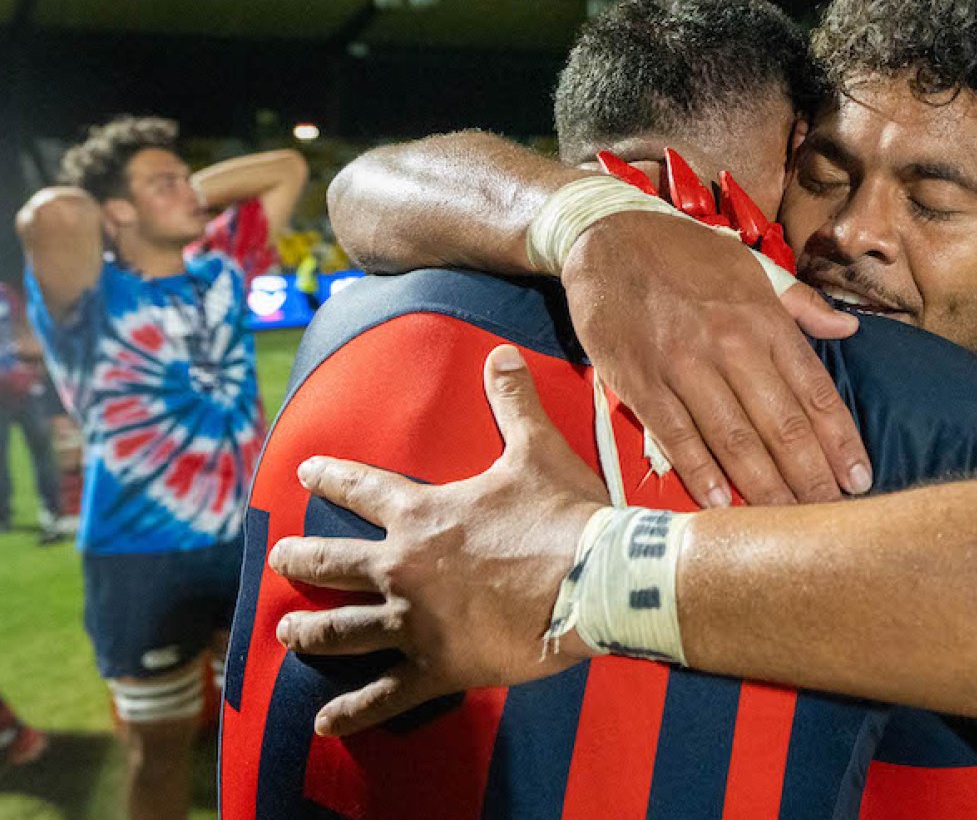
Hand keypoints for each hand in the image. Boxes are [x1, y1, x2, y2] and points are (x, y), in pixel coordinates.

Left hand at [268, 345, 608, 736]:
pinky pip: (384, 694)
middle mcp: (403, 567)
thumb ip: (513, 401)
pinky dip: (351, 711)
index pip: (361, 487)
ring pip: (343, 630)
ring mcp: (414, 622)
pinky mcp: (438, 666)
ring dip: (310, 631)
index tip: (304, 473)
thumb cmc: (565, 515)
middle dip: (300, 560)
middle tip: (280, 560)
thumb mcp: (538, 449)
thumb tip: (502, 354)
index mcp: (422, 514)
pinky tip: (325, 722)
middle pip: (333, 564)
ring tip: (289, 633)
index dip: (329, 477)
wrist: (597, 579)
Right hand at [562, 211, 871, 507]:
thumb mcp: (750, 266)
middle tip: (830, 517)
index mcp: (764, 319)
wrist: (608, 234)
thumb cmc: (686, 254)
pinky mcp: (639, 379)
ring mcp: (683, 364)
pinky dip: (700, 473)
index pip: (815, 391)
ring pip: (733, 438)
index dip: (841, 441)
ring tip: (787, 521)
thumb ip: (800, 304)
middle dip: (811, 477)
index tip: (859, 479)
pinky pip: (675, 436)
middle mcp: (731, 344)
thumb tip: (848, 331)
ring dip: (764, 487)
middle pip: (782, 424)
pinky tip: (721, 505)